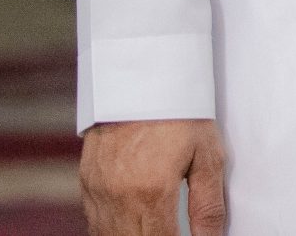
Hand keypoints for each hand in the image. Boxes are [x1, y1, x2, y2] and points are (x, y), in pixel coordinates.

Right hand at [81, 118, 226, 234]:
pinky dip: (112, 231)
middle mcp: (118, 197)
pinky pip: (95, 222)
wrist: (142, 74)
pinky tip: (131, 227)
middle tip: (170, 231)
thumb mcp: (207, 154)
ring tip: (155, 229)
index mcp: (151, 192)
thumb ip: (208, 205)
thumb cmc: (179, 111)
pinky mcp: (87, 182)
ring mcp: (97, 191)